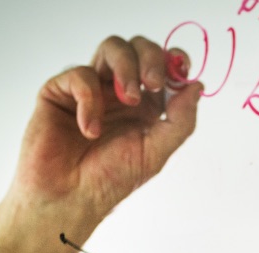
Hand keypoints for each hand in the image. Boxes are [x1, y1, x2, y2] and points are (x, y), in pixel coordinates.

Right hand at [0, 35, 202, 252]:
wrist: (70, 199)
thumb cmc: (110, 180)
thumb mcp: (157, 152)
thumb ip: (180, 120)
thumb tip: (197, 86)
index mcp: (146, 106)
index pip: (163, 66)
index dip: (173, 60)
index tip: (181, 70)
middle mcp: (119, 92)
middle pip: (139, 48)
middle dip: (152, 58)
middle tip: (155, 84)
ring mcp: (91, 89)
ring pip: (112, 48)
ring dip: (127, 67)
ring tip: (130, 99)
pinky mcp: (61, 91)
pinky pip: (81, 74)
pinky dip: (90, 99)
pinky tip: (90, 128)